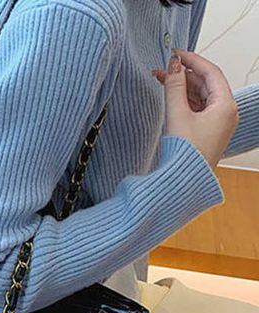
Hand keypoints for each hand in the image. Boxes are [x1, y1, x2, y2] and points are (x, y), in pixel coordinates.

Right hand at [152, 48, 238, 169]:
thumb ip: (174, 87)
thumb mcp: (177, 115)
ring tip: (162, 82)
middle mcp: (225, 113)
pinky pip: (197, 109)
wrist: (185, 182)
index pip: (210, 73)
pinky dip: (184, 101)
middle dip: (184, 76)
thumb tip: (173, 65)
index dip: (192, 61)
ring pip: (200, 97)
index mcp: (225, 106)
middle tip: (163, 70)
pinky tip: (170, 99)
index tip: (175, 53)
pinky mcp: (208, 132)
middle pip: (205, 84)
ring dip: (182, 88)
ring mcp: (217, 123)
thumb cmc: (186, 153)